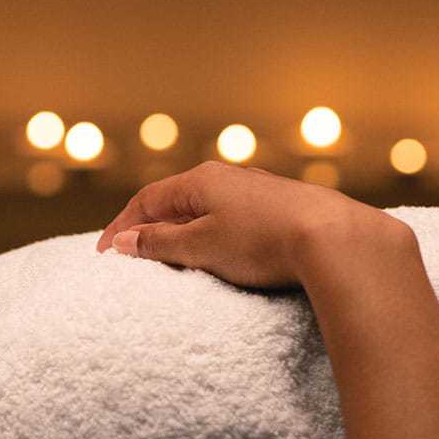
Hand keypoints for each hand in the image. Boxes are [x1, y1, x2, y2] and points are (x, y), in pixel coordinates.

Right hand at [93, 161, 399, 290]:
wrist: (335, 239)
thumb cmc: (263, 241)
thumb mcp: (201, 246)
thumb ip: (159, 243)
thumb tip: (124, 239)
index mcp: (201, 180)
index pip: (147, 200)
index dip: (121, 226)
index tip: (103, 254)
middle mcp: (228, 177)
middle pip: (176, 201)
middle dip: (151, 227)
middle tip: (132, 256)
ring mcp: (257, 191)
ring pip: (206, 210)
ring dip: (183, 233)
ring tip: (172, 260)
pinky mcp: (281, 209)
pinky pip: (233, 219)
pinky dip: (213, 236)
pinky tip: (219, 256)